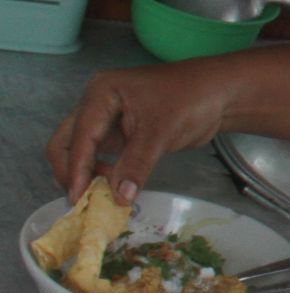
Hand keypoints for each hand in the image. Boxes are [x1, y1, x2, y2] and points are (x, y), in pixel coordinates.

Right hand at [46, 61, 229, 203]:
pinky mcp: (123, 133)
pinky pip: (103, 155)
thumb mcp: (161, 132)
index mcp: (102, 93)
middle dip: (71, 170)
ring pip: (82, 149)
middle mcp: (98, 103)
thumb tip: (119, 197)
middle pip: (67, 141)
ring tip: (100, 196)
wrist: (220, 95)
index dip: (77, 169)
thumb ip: (137, 164)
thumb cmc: (192, 100)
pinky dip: (103, 172)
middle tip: (83, 200)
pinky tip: (112, 188)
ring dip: (86, 173)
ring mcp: (109, 119)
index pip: (80, 136)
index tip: (78, 198)